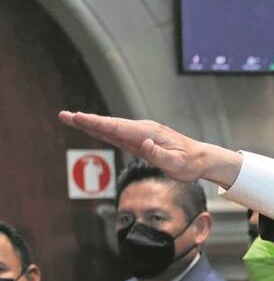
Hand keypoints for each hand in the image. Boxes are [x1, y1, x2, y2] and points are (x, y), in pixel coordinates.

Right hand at [56, 111, 241, 186]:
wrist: (202, 159)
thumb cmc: (189, 163)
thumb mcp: (177, 164)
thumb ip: (159, 155)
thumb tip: (144, 144)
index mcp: (148, 133)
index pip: (118, 128)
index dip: (97, 124)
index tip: (80, 118)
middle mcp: (143, 130)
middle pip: (110, 125)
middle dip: (87, 120)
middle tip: (65, 115)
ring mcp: (141, 134)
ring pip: (111, 128)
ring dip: (91, 123)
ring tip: (71, 119)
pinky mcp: (141, 140)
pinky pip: (118, 134)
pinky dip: (103, 130)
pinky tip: (91, 128)